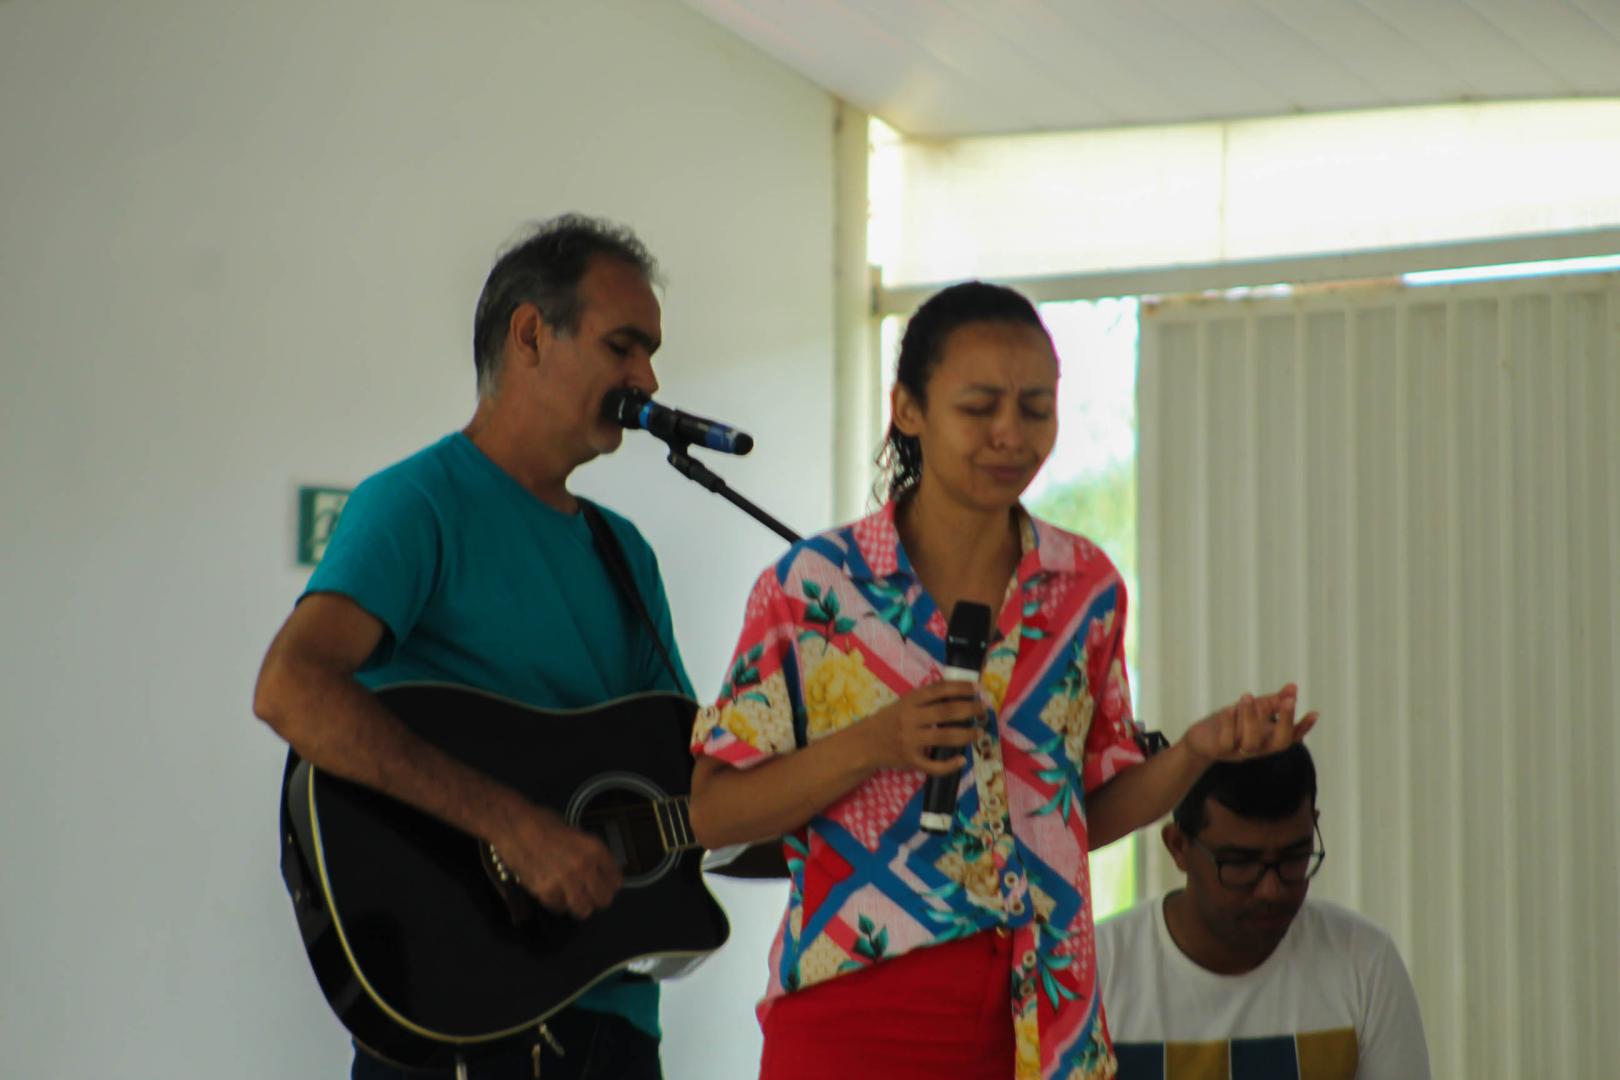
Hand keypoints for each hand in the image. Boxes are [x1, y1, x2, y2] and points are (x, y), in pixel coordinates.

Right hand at [490, 802, 622, 919]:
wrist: (514, 826)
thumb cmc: (544, 823)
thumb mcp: (576, 833)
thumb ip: (589, 853)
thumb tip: (598, 870)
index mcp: (595, 850)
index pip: (616, 881)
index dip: (609, 883)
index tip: (603, 883)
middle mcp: (584, 867)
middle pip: (603, 900)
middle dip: (597, 898)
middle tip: (588, 893)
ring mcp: (565, 882)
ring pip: (583, 910)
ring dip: (579, 905)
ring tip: (572, 896)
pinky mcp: (546, 892)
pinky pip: (560, 908)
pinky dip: (557, 903)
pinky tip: (553, 891)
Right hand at [856, 681, 981, 775]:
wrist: (864, 743)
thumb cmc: (888, 720)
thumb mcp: (903, 704)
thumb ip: (925, 701)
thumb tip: (958, 695)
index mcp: (909, 701)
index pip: (939, 690)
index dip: (960, 688)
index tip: (977, 689)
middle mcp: (910, 718)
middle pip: (947, 712)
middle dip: (970, 710)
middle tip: (984, 710)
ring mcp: (910, 740)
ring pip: (945, 737)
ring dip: (967, 734)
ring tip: (978, 732)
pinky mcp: (910, 760)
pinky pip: (934, 765)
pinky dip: (950, 765)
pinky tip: (961, 761)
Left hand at [1182, 683, 1317, 766]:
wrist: (1203, 740)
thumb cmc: (1234, 722)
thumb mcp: (1257, 709)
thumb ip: (1275, 700)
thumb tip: (1293, 686)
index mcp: (1270, 739)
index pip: (1292, 736)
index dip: (1304, 727)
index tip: (1314, 712)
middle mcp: (1259, 748)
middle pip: (1279, 742)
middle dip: (1285, 721)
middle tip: (1289, 700)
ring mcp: (1240, 751)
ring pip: (1251, 741)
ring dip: (1251, 717)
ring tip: (1248, 696)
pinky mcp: (1221, 750)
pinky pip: (1227, 740)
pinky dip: (1229, 724)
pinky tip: (1229, 709)